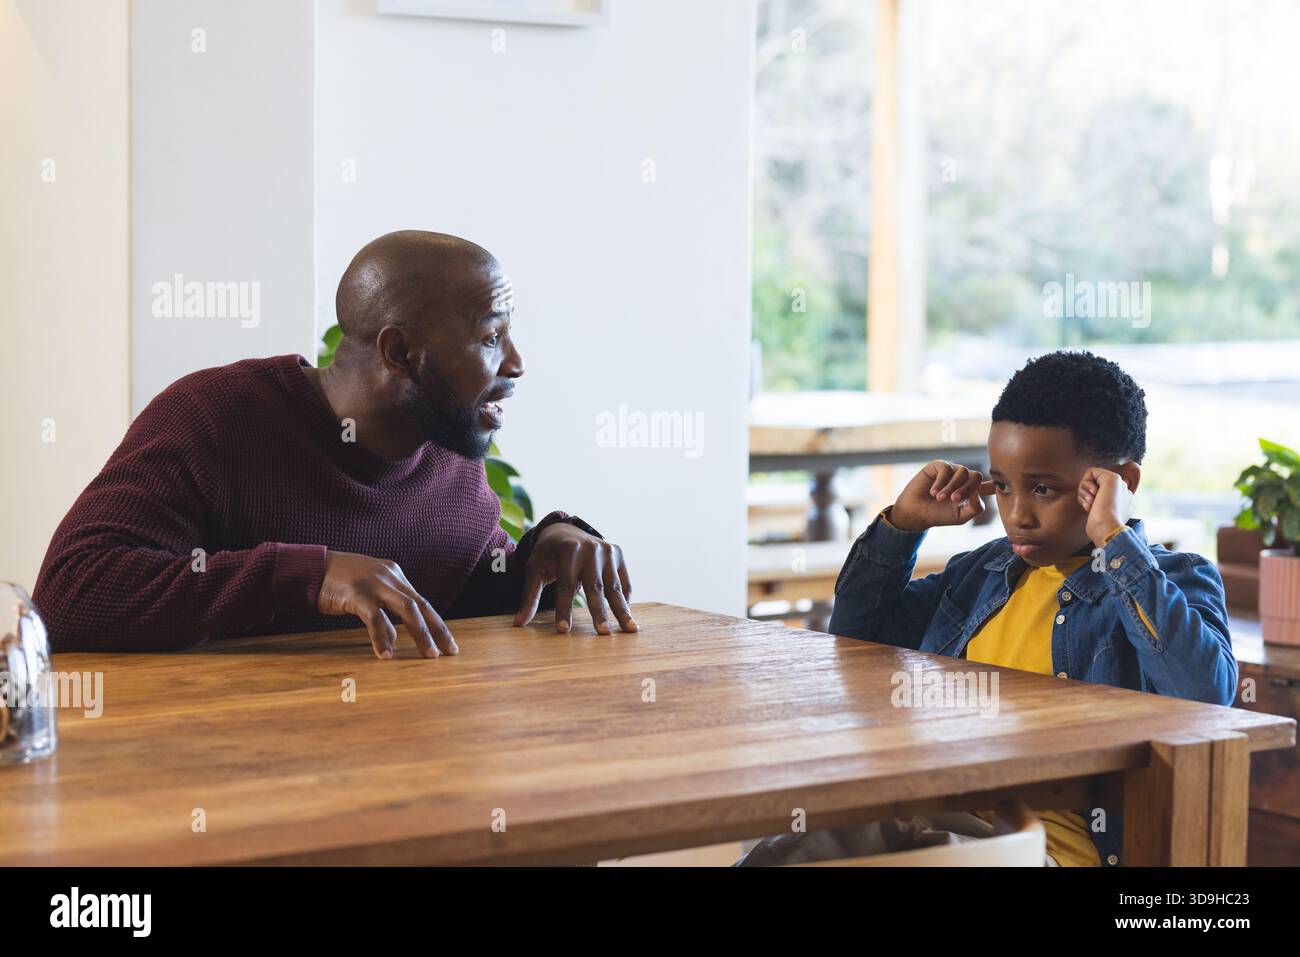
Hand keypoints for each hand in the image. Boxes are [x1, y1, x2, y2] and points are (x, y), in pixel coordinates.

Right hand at [317, 550, 456, 659]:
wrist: (309, 568)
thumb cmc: (337, 582)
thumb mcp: (366, 593)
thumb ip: (384, 609)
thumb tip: (396, 636)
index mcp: (394, 574)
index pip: (421, 601)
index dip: (435, 623)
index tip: (447, 643)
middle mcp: (389, 576)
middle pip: (421, 605)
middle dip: (437, 629)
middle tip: (449, 651)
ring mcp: (374, 583)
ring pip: (407, 609)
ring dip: (420, 634)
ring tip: (429, 655)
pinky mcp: (357, 593)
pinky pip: (375, 618)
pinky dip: (382, 637)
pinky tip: (386, 655)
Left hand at [514, 523, 637, 634]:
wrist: (564, 530)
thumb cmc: (547, 555)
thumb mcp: (534, 570)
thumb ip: (530, 596)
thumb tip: (518, 624)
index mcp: (567, 550)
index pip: (566, 584)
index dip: (563, 608)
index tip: (563, 630)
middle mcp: (590, 548)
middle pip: (595, 586)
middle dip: (599, 612)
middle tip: (603, 634)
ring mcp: (607, 550)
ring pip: (614, 586)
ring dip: (622, 610)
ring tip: (630, 630)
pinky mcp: (618, 554)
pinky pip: (624, 581)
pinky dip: (625, 599)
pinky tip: (625, 616)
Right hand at [889, 460, 993, 531]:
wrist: (917, 512)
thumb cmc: (939, 515)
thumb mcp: (961, 516)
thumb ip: (975, 508)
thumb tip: (979, 492)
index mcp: (971, 491)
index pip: (987, 485)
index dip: (994, 485)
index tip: (998, 485)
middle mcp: (962, 479)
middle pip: (976, 476)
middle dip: (966, 488)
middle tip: (954, 500)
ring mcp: (951, 471)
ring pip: (962, 472)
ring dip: (951, 487)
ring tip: (940, 498)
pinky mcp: (938, 466)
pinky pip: (946, 468)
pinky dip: (941, 481)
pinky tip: (933, 491)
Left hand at [1078, 467, 1132, 546]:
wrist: (1107, 528)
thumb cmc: (1100, 528)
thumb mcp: (1096, 518)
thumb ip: (1095, 507)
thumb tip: (1090, 502)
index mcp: (1123, 504)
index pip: (1102, 495)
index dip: (1090, 501)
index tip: (1090, 511)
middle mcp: (1123, 493)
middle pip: (1096, 486)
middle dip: (1086, 495)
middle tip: (1089, 506)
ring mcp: (1119, 485)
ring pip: (1092, 479)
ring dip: (1084, 492)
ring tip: (1091, 503)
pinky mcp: (1113, 478)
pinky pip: (1091, 472)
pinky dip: (1085, 483)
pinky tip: (1093, 494)